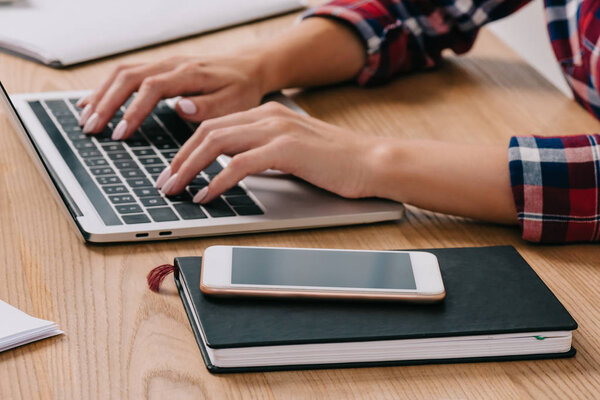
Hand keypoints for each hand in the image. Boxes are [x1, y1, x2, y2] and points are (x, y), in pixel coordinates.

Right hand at [77, 54, 266, 139]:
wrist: (247, 68)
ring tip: (86, 119)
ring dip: (101, 95)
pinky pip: (127, 73)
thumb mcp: (235, 102)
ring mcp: (164, 64)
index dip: (133, 110)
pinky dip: (107, 88)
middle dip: (107, 103)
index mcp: (189, 74)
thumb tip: (179, 107)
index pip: (152, 88)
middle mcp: (172, 64)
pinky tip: (93, 103)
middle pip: (129, 77)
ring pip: (123, 73)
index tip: (120, 133)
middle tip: (92, 128)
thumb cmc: (241, 89)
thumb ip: (208, 106)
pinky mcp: (160, 68)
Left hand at [157, 102, 383, 203]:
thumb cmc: (336, 162)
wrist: (372, 162)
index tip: (175, 169)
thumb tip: (233, 169)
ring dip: (189, 167)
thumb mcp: (293, 151)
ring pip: (216, 143)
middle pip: (207, 131)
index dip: (188, 148)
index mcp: (268, 113)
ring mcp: (277, 129)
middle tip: (166, 181)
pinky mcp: (286, 149)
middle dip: (180, 157)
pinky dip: (217, 180)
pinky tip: (206, 195)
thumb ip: (263, 153)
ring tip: (176, 189)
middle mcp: (268, 115)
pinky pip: (239, 164)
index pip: (215, 125)